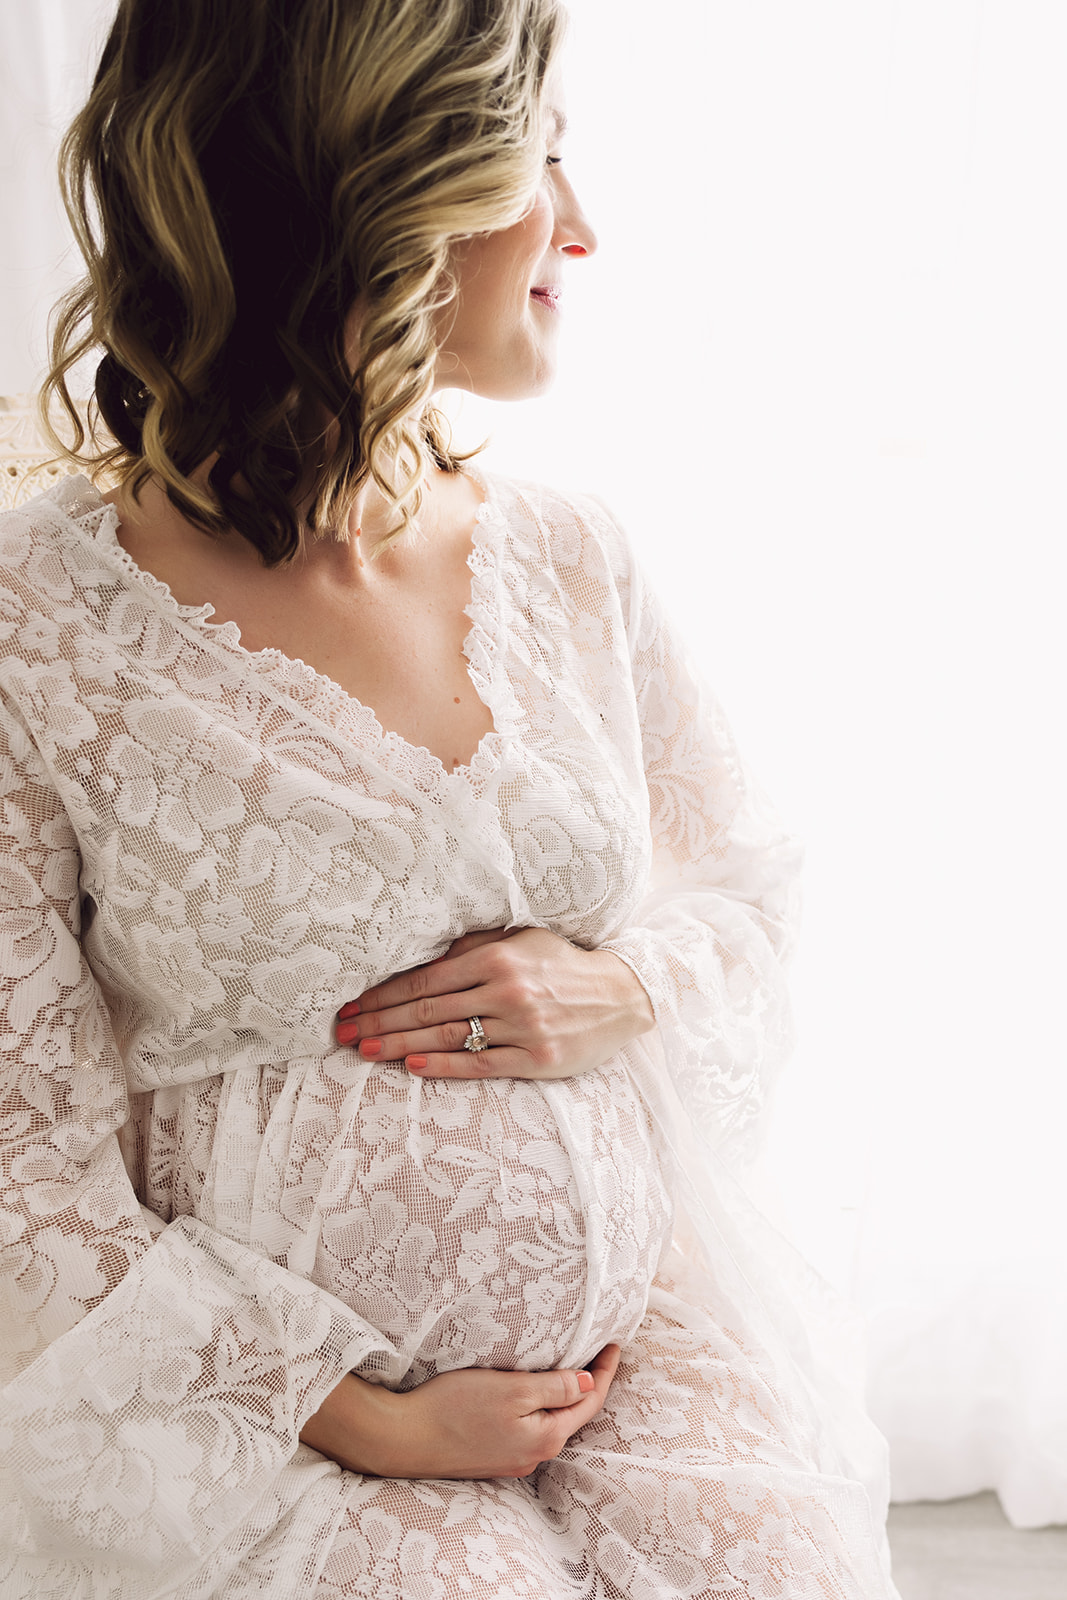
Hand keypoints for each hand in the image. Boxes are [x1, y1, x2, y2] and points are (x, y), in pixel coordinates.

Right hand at [301, 1344, 621, 1479]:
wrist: (404, 1439)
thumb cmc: (455, 1407)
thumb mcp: (512, 1389)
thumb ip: (553, 1387)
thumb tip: (589, 1383)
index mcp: (546, 1437)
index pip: (589, 1401)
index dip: (605, 1371)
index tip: (615, 1343)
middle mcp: (534, 1455)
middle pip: (573, 1415)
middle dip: (589, 1384)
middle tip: (598, 1352)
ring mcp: (512, 1460)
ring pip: (550, 1423)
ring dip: (563, 1397)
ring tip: (570, 1367)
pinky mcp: (492, 1457)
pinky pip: (529, 1429)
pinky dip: (540, 1408)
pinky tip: (532, 1394)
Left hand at [334, 928, 654, 1078]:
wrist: (622, 995)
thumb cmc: (563, 964)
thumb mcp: (522, 939)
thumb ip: (475, 946)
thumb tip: (426, 954)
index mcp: (497, 958)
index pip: (426, 978)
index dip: (384, 993)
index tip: (353, 1003)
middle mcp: (506, 990)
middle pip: (427, 1009)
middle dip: (379, 1020)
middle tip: (342, 1032)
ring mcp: (520, 1027)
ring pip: (446, 1037)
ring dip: (398, 1045)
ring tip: (364, 1050)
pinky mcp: (534, 1058)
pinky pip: (478, 1064)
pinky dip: (442, 1066)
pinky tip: (411, 1067)